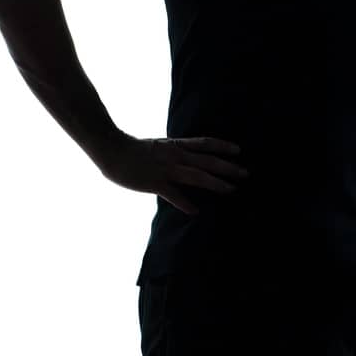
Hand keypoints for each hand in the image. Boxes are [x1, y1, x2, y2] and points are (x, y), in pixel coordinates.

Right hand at [95, 132, 249, 215]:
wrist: (110, 148)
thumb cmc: (131, 150)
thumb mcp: (158, 146)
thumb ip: (173, 153)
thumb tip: (185, 159)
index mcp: (175, 146)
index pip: (204, 143)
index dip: (222, 146)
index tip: (239, 150)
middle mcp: (175, 156)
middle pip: (207, 160)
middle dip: (227, 167)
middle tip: (245, 173)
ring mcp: (165, 169)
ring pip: (196, 176)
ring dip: (215, 183)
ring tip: (231, 190)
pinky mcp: (154, 182)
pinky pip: (173, 194)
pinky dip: (185, 203)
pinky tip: (195, 211)